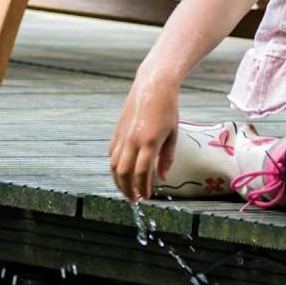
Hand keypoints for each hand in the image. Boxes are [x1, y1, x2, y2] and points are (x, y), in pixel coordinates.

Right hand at [109, 75, 179, 201]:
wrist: (153, 85)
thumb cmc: (167, 108)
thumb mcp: (173, 134)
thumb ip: (167, 157)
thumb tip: (163, 177)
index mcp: (149, 141)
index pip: (141, 172)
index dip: (142, 187)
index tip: (147, 196)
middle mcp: (132, 139)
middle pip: (124, 172)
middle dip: (127, 189)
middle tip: (135, 199)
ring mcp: (122, 135)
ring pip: (114, 165)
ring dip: (118, 181)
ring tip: (126, 190)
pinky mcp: (117, 130)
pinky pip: (112, 153)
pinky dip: (115, 166)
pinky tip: (121, 172)